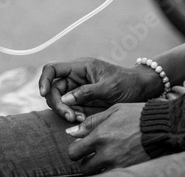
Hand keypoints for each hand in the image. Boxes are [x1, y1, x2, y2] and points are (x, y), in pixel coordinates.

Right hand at [39, 58, 160, 122]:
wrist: (141, 90)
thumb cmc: (127, 84)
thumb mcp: (109, 87)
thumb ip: (87, 92)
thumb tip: (65, 99)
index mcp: (80, 67)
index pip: (53, 69)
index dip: (44, 80)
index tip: (43, 94)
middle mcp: (76, 76)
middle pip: (54, 88)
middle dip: (58, 104)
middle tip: (70, 117)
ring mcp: (78, 88)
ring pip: (60, 100)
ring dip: (65, 111)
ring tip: (78, 119)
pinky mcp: (82, 100)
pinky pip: (69, 107)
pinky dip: (72, 114)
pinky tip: (81, 119)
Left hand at [65, 103, 149, 172]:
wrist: (163, 127)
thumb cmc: (137, 115)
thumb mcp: (113, 111)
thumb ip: (91, 122)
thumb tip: (72, 133)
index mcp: (100, 136)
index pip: (74, 152)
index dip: (76, 150)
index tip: (81, 147)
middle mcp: (106, 154)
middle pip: (84, 168)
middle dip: (86, 161)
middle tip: (93, 154)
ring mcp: (118, 165)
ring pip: (97, 173)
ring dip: (98, 167)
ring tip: (107, 157)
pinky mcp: (128, 170)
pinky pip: (112, 174)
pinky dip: (111, 169)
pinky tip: (117, 159)